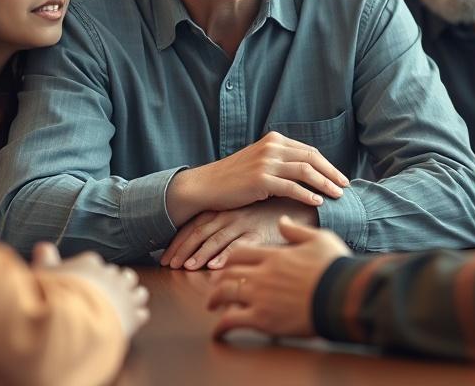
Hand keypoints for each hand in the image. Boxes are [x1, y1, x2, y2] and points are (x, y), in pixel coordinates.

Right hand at [32, 242, 149, 337]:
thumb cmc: (54, 296)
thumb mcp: (42, 274)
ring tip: (122, 307)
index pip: (94, 264)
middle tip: (103, 297)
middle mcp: (112, 276)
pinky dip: (136, 317)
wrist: (72, 321)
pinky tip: (127, 322)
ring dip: (131, 297)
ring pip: (137, 291)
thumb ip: (45, 259)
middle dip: (114, 285)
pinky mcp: (134, 316)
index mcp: (91, 263)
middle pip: (119, 276)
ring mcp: (125, 295)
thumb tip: (43, 246)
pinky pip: (142, 313)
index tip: (84, 283)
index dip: (90, 275)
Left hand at [161, 199, 317, 270]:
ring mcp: (247, 224)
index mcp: (230, 209)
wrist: (308, 207)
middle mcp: (234, 214)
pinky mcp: (261, 235)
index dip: (180, 239)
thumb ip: (235, 225)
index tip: (166, 256)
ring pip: (217, 240)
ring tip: (186, 267)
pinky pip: (241, 246)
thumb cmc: (280, 213)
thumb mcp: (253, 215)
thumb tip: (214, 240)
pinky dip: (227, 255)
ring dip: (200, 254)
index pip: (197, 224)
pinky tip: (216, 267)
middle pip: (201, 231)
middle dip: (182, 249)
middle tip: (168, 264)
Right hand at [166, 131, 348, 225]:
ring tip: (337, 195)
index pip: (309, 150)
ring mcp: (266, 162)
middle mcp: (272, 147)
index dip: (327, 164)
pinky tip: (317, 202)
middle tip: (345, 186)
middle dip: (332, 173)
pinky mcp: (260, 180)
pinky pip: (291, 187)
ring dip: (325, 184)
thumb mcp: (260, 162)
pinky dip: (307, 194)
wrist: (207, 185)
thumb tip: (307, 172)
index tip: (339, 177)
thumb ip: (281, 162)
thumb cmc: (234, 178)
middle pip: (312, 158)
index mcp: (274, 140)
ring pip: (305, 171)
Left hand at [207, 216, 350, 338]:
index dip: (229, 260)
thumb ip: (296, 231)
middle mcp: (262, 273)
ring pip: (224, 294)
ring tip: (212, 306)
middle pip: (228, 273)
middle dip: (218, 280)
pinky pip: (232, 321)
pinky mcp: (263, 319)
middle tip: (215, 287)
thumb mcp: (319, 239)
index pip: (240, 253)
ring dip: (214, 300)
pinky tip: (218, 332)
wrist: (343, 295)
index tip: (226, 267)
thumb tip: (282, 221)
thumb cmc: (335, 267)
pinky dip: (221, 327)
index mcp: (274, 255)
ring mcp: (260, 296)